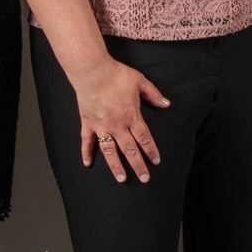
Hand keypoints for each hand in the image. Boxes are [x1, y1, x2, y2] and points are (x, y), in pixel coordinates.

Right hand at [75, 59, 169, 183]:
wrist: (93, 72)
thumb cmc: (116, 76)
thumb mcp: (140, 82)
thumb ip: (153, 94)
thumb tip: (166, 103)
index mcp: (132, 117)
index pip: (144, 139)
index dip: (151, 151)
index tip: (156, 161)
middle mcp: (117, 126)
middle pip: (130, 150)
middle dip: (138, 165)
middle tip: (144, 178)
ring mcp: (101, 126)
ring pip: (110, 151)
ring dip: (116, 166)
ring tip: (121, 179)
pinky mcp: (88, 123)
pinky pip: (87, 142)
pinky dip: (86, 153)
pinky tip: (87, 164)